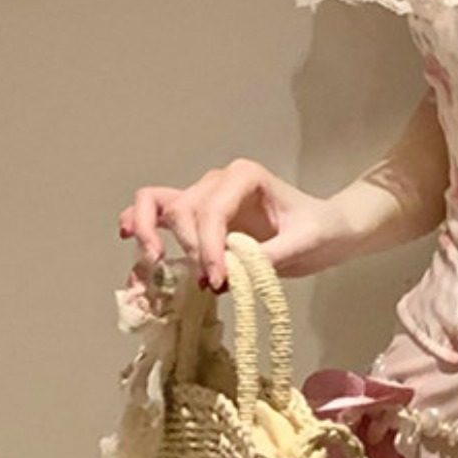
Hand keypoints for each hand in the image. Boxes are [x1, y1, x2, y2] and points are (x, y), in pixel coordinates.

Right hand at [117, 158, 345, 292]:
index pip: (212, 210)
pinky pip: (159, 214)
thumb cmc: (319, 230)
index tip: (217, 279)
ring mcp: (204, 197)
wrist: (327, 230)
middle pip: (183, 209)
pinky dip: (141, 225)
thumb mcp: (306, 243)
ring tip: (153, 261)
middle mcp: (218, 181)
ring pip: (159, 204)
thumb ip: (268, 257)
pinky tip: (130, 240)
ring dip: (149, 231)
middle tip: (211, 281)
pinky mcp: (198, 218)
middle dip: (190, 248)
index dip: (209, 246)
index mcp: (245, 176)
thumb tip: (227, 276)